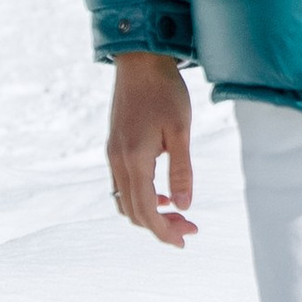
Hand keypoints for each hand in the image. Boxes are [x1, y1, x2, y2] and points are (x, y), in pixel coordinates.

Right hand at [107, 53, 197, 247]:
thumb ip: (182, 171)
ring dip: (149, 213)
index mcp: (134, 160)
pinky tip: (161, 192)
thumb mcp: (180, 131)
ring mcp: (112, 155)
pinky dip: (140, 197)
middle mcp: (118, 161)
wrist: (139, 60)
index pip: (146, 210)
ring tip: (176, 212)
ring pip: (125, 201)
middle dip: (159, 226)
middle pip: (133, 212)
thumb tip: (184, 206)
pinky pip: (122, 185)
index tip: (184, 240)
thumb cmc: (164, 91)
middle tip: (189, 228)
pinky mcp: (114, 147)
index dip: (164, 232)